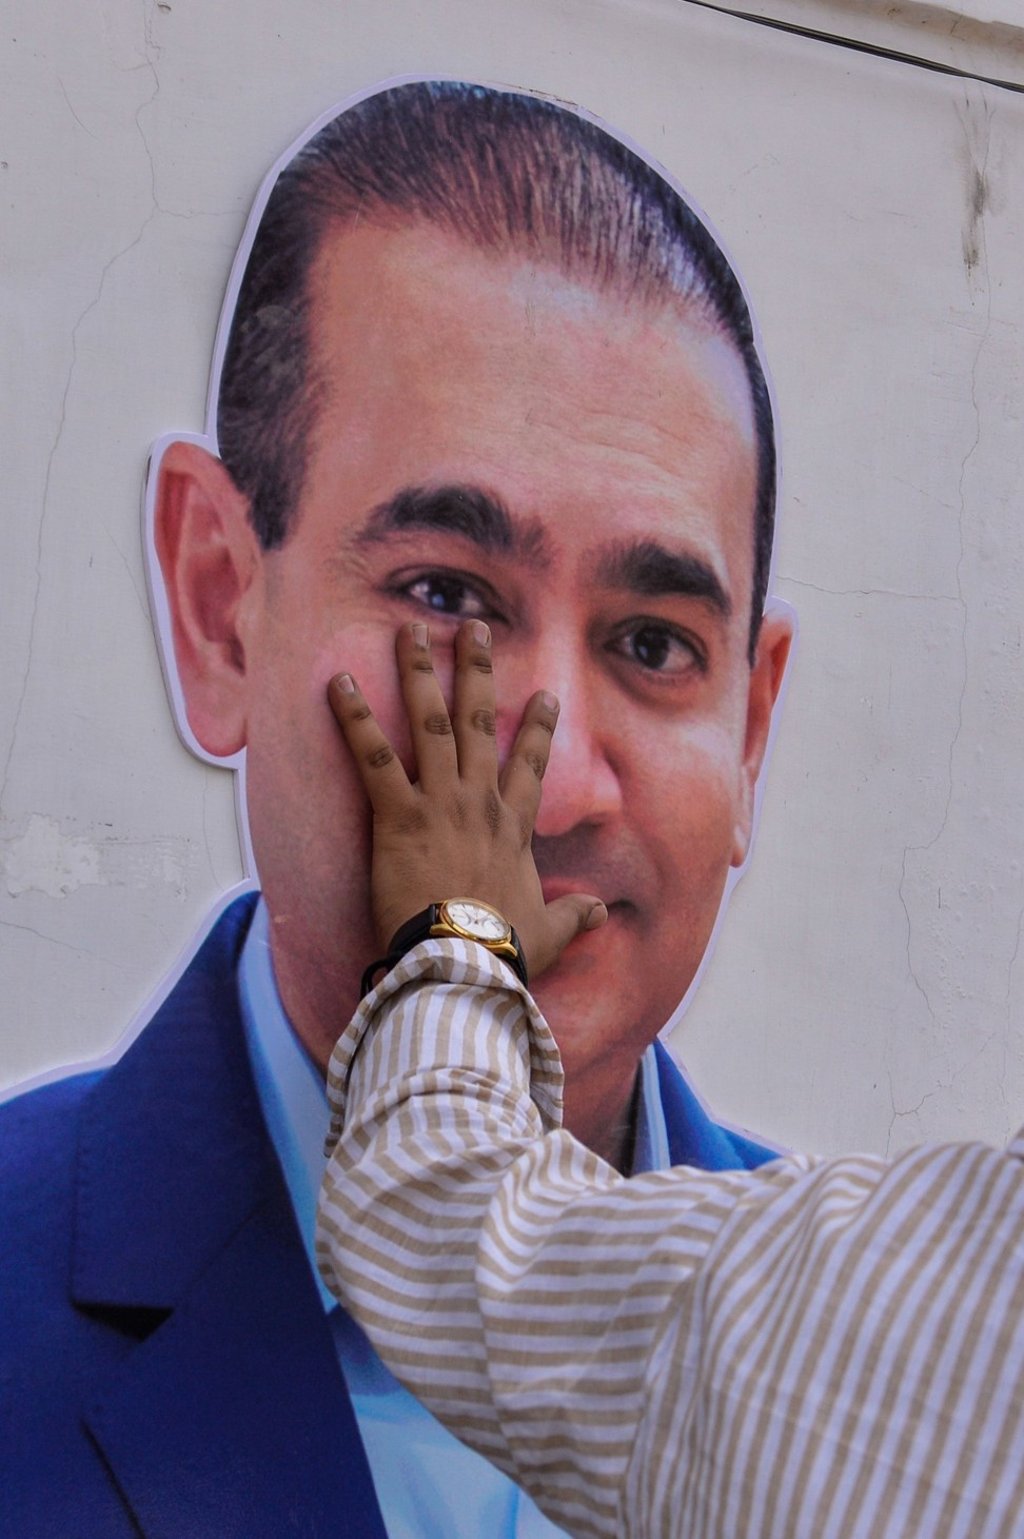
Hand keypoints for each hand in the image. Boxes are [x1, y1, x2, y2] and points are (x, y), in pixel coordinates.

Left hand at [327, 619, 607, 980]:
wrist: (465, 960)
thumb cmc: (503, 949)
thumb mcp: (548, 932)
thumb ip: (574, 916)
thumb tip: (603, 911)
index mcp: (512, 828)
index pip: (531, 766)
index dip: (539, 729)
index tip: (545, 696)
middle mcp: (479, 801)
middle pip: (479, 721)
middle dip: (475, 670)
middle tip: (472, 627)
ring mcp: (440, 802)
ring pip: (431, 722)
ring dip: (419, 673)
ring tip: (411, 631)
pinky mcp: (399, 814)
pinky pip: (373, 757)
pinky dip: (355, 719)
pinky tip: (339, 684)